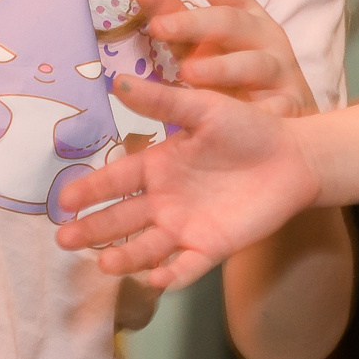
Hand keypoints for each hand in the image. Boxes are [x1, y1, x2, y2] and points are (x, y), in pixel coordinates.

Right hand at [54, 80, 319, 290]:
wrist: (295, 157)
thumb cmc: (250, 129)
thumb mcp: (204, 109)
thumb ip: (162, 101)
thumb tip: (117, 80)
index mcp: (158, 166)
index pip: (115, 179)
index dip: (89, 189)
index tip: (63, 199)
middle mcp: (165, 200)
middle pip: (121, 218)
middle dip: (92, 229)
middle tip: (64, 239)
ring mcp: (187, 226)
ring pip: (146, 246)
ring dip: (124, 256)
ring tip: (103, 263)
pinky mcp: (213, 246)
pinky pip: (186, 266)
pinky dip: (171, 275)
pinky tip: (155, 278)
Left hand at [139, 0, 317, 117]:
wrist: (282, 121)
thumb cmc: (235, 75)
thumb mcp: (201, 44)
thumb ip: (173, 17)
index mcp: (242, 13)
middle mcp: (264, 34)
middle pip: (230, 20)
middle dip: (193, 23)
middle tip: (157, 27)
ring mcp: (280, 68)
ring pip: (251, 62)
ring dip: (219, 67)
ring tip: (187, 74)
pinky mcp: (290, 104)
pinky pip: (271, 105)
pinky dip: (253, 110)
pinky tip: (231, 115)